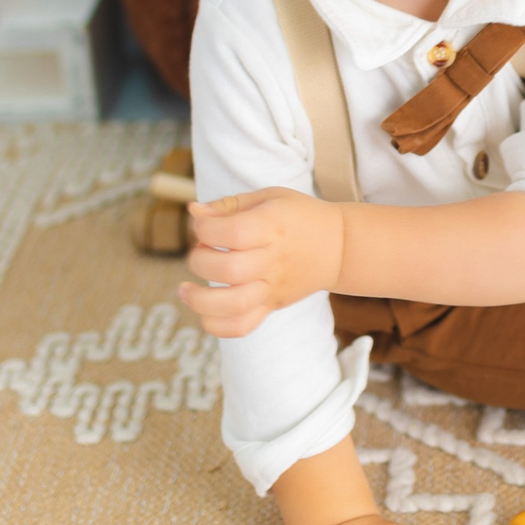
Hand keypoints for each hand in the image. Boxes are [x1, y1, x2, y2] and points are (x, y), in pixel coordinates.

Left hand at [180, 187, 344, 337]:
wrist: (339, 247)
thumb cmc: (300, 216)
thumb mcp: (270, 197)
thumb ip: (229, 205)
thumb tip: (193, 211)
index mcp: (273, 227)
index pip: (232, 232)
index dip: (205, 228)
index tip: (201, 224)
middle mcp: (273, 260)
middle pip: (229, 270)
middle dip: (200, 260)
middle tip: (200, 250)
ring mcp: (273, 287)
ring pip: (233, 305)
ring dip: (200, 300)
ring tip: (185, 290)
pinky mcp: (272, 306)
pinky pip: (242, 326)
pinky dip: (217, 326)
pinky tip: (203, 311)